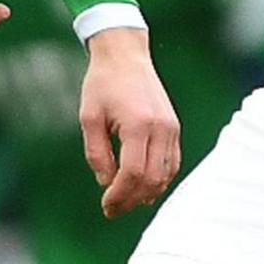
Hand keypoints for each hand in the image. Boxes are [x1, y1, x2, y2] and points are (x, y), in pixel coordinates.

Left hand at [78, 28, 181, 217]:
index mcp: (138, 124)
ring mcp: (171, 126)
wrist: (125, 55)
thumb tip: (107, 182)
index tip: (105, 205)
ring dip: (147, 192)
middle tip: (112, 209)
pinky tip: (143, 187)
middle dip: (132, 199)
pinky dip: (160, 179)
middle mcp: (161, 127)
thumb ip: (97, 153)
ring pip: (167, 173)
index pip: (133, 173)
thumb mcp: (89, 118)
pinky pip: (173, 161)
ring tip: (126, 201)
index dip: (120, 195)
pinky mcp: (174, 126)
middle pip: (153, 178)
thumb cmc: (102, 83)